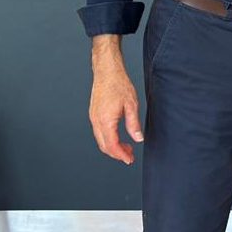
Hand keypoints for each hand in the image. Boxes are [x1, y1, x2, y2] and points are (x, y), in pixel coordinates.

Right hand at [89, 36, 142, 164]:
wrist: (107, 71)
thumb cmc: (119, 84)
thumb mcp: (132, 105)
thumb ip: (134, 124)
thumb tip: (138, 138)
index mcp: (105, 121)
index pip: (112, 145)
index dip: (121, 155)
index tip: (129, 160)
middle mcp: (96, 121)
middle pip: (104, 146)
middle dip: (117, 154)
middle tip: (130, 156)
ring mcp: (93, 118)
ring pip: (101, 140)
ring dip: (112, 147)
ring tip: (127, 147)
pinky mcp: (94, 114)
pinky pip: (99, 132)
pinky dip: (108, 138)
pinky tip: (118, 136)